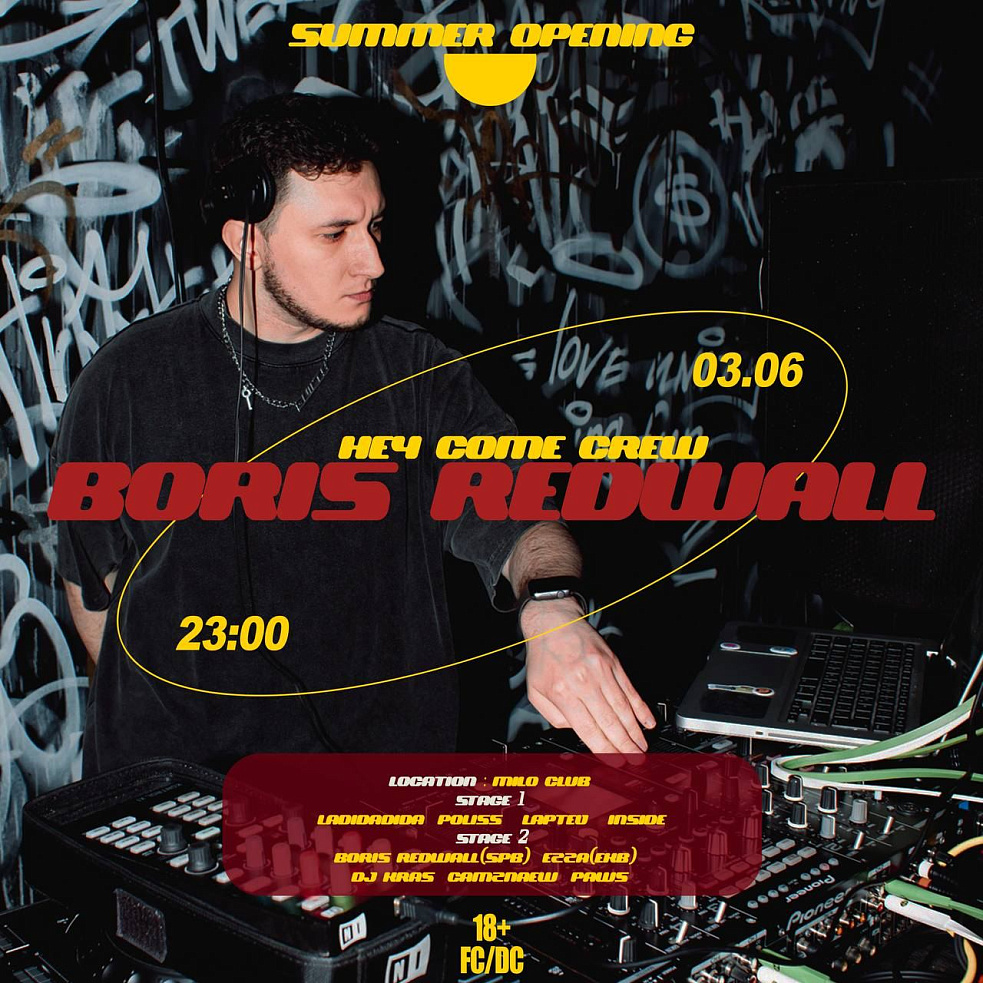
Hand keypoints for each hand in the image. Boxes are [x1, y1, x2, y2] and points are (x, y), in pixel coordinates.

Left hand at [521, 597, 655, 754]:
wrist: (553, 622)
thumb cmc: (544, 656)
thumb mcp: (536, 690)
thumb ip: (553, 716)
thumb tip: (575, 731)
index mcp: (563, 692)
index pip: (588, 729)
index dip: (604, 749)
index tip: (615, 761)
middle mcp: (584, 682)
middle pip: (609, 721)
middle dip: (624, 745)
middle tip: (635, 759)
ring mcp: (601, 671)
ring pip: (622, 707)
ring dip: (634, 730)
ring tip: (642, 746)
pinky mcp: (613, 663)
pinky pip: (629, 689)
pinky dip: (640, 707)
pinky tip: (646, 720)